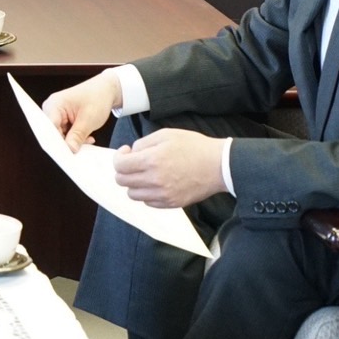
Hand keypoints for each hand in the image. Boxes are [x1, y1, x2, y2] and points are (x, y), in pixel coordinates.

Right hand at [41, 69, 123, 152]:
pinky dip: (76, 136)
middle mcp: (52, 107)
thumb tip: (69, 150)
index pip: (50, 128)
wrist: (106, 89)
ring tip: (88, 139)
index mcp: (54, 104)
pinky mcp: (63, 117)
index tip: (66, 154)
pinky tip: (87, 137)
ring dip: (74, 140)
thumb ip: (77, 136)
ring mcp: (57, 112)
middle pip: (54, 132)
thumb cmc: (98, 98)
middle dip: (67, 142)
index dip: (56, 142)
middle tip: (80, 150)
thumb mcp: (89, 120)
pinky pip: (66, 131)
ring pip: (61, 134)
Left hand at [113, 128, 227, 208]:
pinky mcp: (172, 203)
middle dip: (123, 170)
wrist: (219, 165)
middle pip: (122, 181)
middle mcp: (154, 180)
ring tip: (144, 174)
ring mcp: (163, 194)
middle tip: (133, 163)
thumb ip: (143, 143)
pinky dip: (147, 194)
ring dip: (134, 184)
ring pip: (132, 194)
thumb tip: (131, 153)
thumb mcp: (166, 134)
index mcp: (151, 160)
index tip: (127, 152)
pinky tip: (155, 183)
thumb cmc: (194, 147)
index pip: (119, 165)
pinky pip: (148, 203)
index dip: (119, 157)